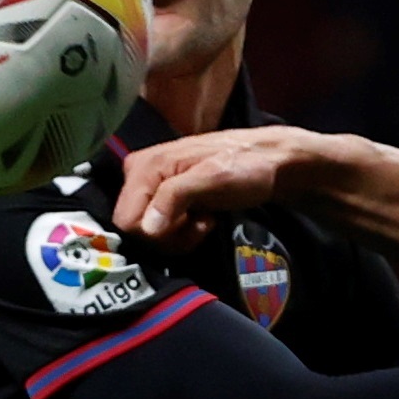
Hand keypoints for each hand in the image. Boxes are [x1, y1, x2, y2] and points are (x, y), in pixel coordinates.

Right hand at [116, 126, 332, 245]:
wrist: (271, 163)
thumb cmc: (246, 168)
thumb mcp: (213, 179)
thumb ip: (175, 197)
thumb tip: (145, 228)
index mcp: (145, 165)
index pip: (126, 220)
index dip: (157, 233)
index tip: (189, 221)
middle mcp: (139, 173)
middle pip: (135, 229)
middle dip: (169, 235)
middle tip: (199, 222)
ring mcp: (151, 186)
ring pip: (148, 232)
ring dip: (179, 235)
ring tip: (204, 218)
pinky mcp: (163, 197)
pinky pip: (160, 228)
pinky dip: (183, 231)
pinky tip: (203, 218)